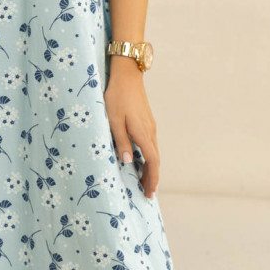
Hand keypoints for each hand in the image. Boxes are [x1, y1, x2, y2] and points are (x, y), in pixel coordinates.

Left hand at [103, 58, 159, 199]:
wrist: (127, 75)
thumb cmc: (117, 97)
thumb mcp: (113, 120)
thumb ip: (121, 141)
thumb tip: (129, 162)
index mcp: (142, 133)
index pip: (152, 162)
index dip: (152, 179)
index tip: (150, 193)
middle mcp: (150, 131)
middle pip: (156, 160)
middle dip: (152, 177)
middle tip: (147, 193)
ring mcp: (150, 125)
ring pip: (154, 152)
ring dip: (151, 167)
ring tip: (143, 181)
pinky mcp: (147, 121)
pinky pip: (151, 144)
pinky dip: (149, 156)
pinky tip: (141, 159)